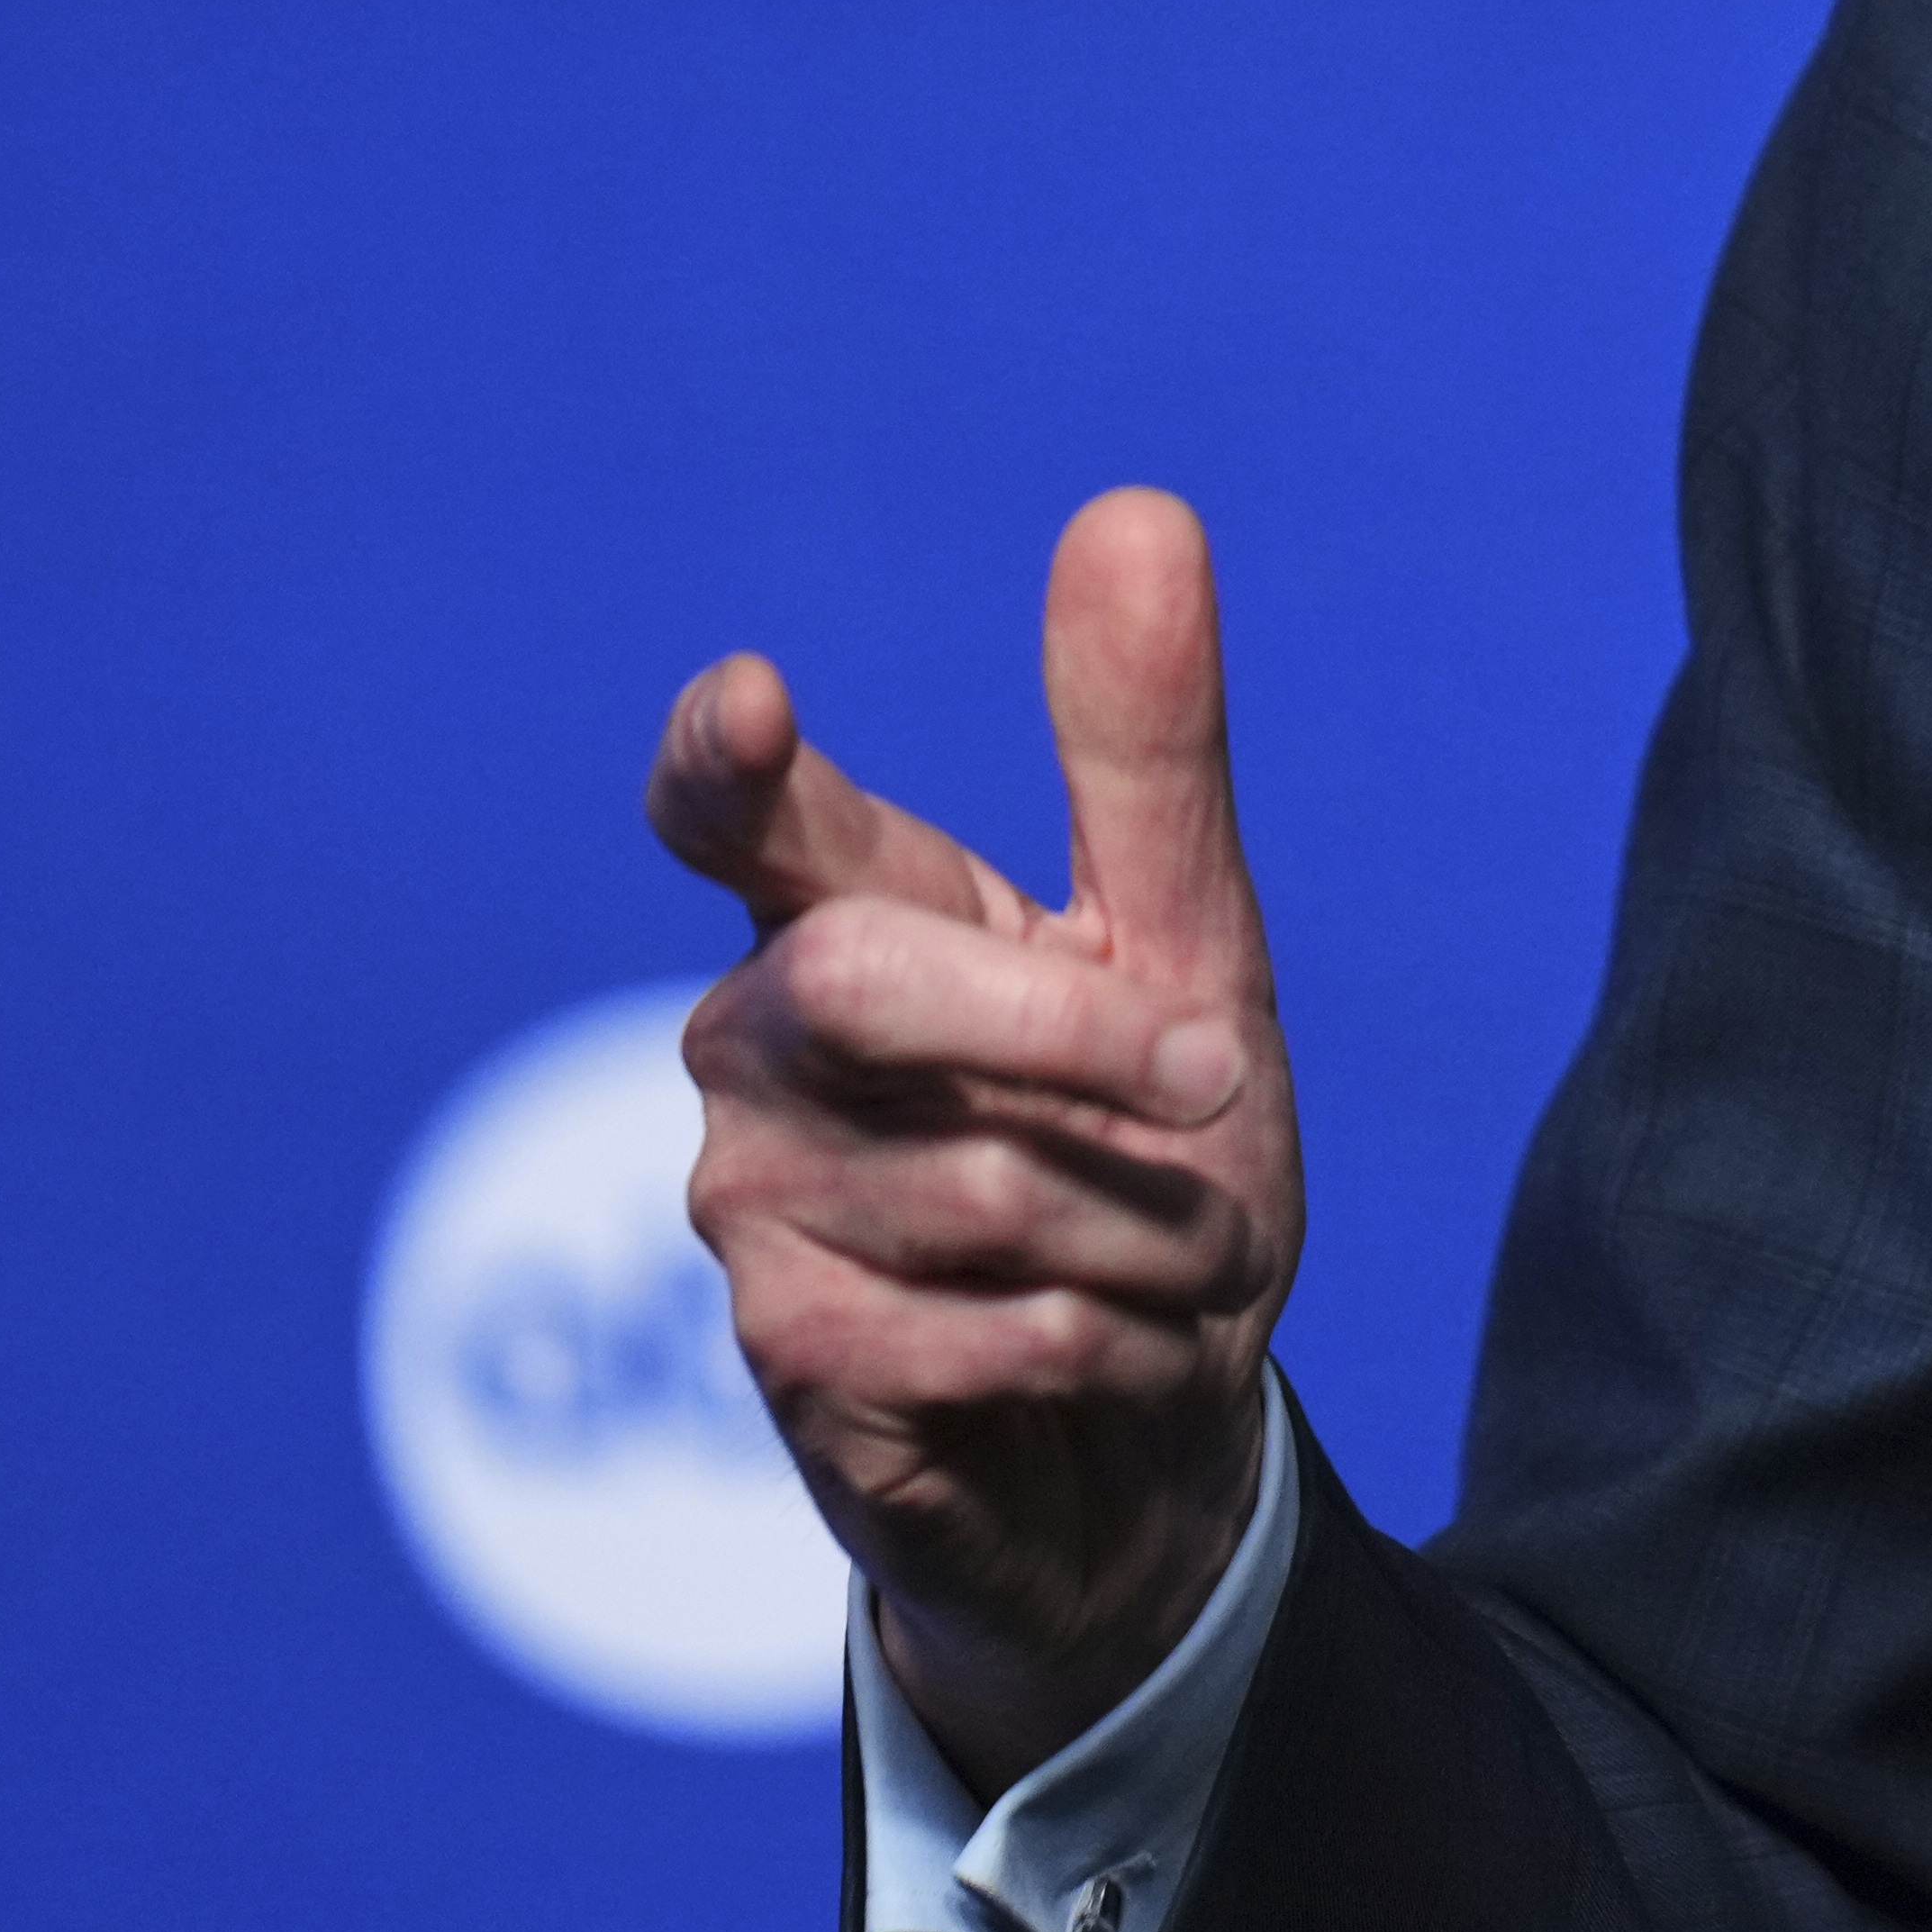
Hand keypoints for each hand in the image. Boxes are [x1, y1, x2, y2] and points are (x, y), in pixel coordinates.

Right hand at [649, 487, 1300, 1800]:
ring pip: (974, 1175)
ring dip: (1141, 1225)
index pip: (732, 813)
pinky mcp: (787, 1353)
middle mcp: (761, 1039)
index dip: (722, 762)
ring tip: (1161, 1258)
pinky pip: (980, 1325)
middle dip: (1074, 1029)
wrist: (1155, 1426)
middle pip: (866, 978)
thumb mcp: (1191, 944)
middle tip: (1208, 1075)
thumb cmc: (1156, 1159)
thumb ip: (1145, 750)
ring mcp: (752, 1198)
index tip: (747, 704)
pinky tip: (1103, 1348)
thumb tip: (1135, 505)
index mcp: (851, 912)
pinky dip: (1102, 1338)